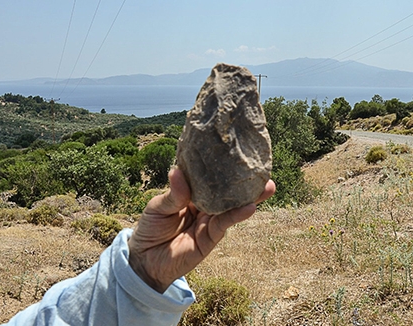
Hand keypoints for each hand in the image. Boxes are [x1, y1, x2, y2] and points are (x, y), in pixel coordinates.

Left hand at [128, 167, 275, 292]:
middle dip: (245, 180)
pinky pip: (226, 223)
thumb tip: (177, 172)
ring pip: (233, 206)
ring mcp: (210, 220)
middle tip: (263, 168)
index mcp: (192, 192)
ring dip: (250, 197)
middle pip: (228, 190)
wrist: (145, 260)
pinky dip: (237, 215)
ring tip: (267, 185)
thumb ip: (173, 194)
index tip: (237, 151)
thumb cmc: (150, 228)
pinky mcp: (211, 237)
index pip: (209, 176)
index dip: (222, 165)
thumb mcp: (157, 207)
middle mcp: (205, 204)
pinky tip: (250, 207)